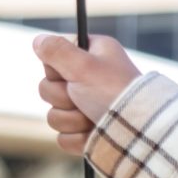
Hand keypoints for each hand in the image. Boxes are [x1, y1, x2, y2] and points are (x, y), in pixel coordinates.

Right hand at [35, 33, 142, 155]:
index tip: (74, 73)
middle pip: (46, 89)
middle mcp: (88, 80)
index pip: (52, 58)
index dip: (56, 69)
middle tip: (84, 97)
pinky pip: (62, 137)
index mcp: (91, 57)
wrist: (138, 131)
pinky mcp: (85, 133)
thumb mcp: (83, 65)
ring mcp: (85, 108)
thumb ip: (56, 50)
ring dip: (71, 119)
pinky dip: (77, 137)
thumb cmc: (115, 92)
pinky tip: (94, 132)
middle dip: (64, 97)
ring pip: (53, 115)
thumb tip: (38, 40)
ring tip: (94, 116)